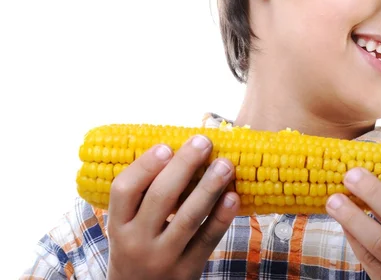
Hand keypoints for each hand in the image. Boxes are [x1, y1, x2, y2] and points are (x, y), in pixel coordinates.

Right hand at [106, 135, 238, 279]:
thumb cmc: (137, 249)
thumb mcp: (127, 227)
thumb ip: (143, 196)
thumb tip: (178, 149)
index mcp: (118, 225)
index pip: (124, 190)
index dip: (145, 165)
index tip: (167, 145)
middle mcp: (136, 242)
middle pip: (160, 197)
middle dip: (184, 165)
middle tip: (203, 141)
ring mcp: (162, 258)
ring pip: (188, 217)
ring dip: (209, 187)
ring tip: (225, 164)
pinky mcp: (186, 271)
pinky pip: (207, 240)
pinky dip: (221, 218)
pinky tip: (233, 197)